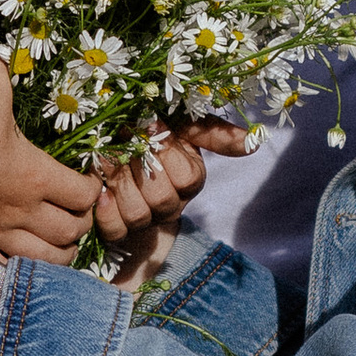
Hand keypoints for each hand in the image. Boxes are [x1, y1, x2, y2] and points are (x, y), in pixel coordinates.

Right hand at [0, 45, 104, 263]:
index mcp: (36, 175)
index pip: (84, 194)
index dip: (92, 190)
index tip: (87, 184)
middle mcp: (24, 210)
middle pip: (71, 232)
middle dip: (80, 226)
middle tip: (76, 216)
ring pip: (46, 260)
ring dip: (57, 254)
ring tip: (56, 244)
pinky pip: (6, 270)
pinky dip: (19, 270)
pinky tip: (18, 261)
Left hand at [87, 110, 250, 261]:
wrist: (114, 146)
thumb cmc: (151, 131)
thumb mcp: (184, 124)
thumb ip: (215, 132)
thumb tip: (255, 144)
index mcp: (190, 178)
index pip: (187, 178)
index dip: (167, 154)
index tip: (151, 125)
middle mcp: (171, 203)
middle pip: (162, 201)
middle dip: (139, 170)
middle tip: (123, 142)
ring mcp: (145, 219)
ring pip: (139, 217)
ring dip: (120, 185)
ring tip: (108, 160)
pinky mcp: (118, 228)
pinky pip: (116, 231)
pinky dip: (106, 211)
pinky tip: (101, 189)